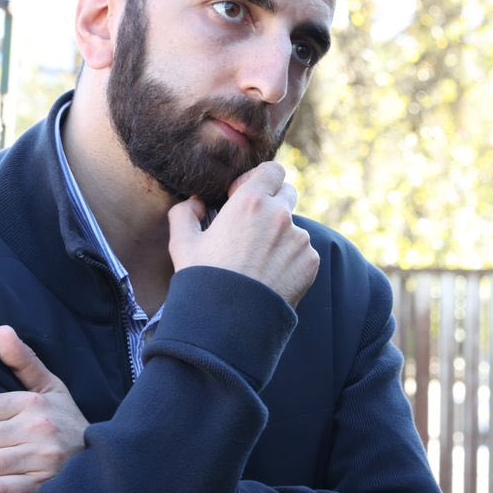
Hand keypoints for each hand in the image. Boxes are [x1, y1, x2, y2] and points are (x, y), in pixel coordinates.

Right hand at [166, 160, 318, 306]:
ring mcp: (299, 239)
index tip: (245, 196)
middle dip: (273, 203)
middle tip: (253, 228)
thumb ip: (184, 213)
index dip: (259, 180)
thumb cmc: (203, 279)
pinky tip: (270, 277)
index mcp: (250, 202)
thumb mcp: (182, 244)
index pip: (272, 170)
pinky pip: (302, 252)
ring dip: (280, 236)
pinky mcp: (310, 261)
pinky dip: (290, 260)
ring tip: (258, 262)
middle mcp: (280, 215)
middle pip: (287, 193)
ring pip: (294, 227)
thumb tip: (195, 202)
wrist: (229, 322)